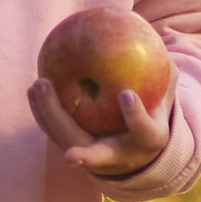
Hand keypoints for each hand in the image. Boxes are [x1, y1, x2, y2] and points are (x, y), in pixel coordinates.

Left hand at [28, 76, 172, 184]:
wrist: (139, 149)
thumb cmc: (153, 112)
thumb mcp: (165, 95)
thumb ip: (165, 73)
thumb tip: (152, 43)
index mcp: (146, 142)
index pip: (143, 132)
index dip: (135, 116)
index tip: (126, 94)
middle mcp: (118, 157)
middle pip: (93, 153)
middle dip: (68, 123)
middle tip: (52, 90)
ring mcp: (94, 158)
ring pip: (66, 141)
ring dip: (47, 115)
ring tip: (37, 85)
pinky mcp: (75, 149)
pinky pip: (55, 132)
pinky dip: (43, 112)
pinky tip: (34, 88)